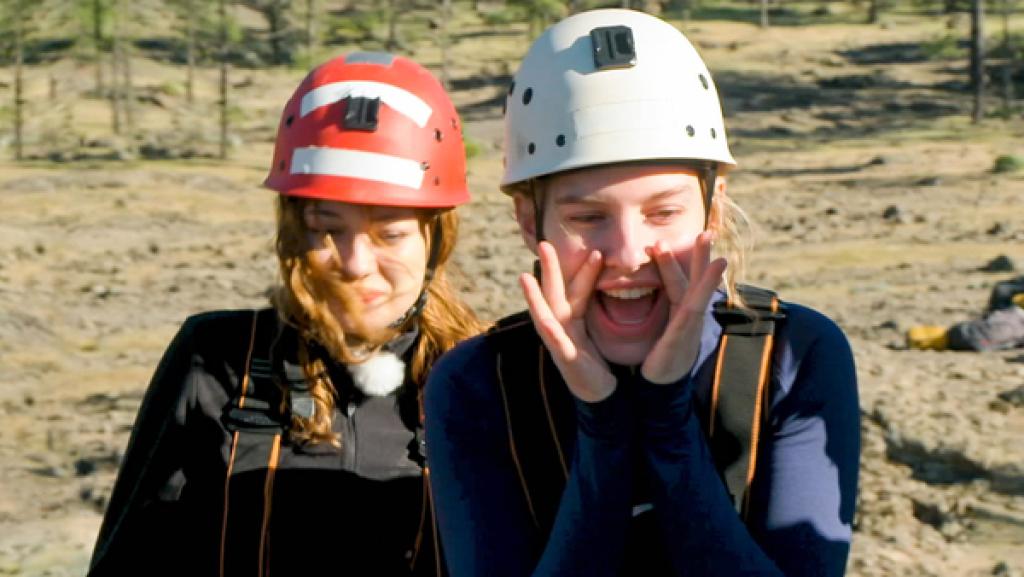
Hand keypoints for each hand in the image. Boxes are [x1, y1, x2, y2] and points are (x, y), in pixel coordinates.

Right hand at [519, 241, 616, 402]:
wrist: (599, 393)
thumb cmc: (597, 361)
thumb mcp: (598, 331)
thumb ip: (598, 309)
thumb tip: (615, 285)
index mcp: (572, 319)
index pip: (578, 290)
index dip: (585, 271)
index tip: (596, 251)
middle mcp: (561, 327)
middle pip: (554, 294)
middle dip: (549, 270)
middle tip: (544, 243)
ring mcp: (559, 343)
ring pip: (545, 315)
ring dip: (534, 298)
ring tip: (525, 278)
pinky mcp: (565, 359)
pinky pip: (556, 344)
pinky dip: (550, 332)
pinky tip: (546, 321)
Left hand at [640, 231, 726, 383]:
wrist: (658, 387)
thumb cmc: (656, 358)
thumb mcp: (655, 332)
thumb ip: (653, 315)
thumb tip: (637, 297)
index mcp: (679, 313)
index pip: (677, 283)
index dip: (672, 264)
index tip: (665, 242)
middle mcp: (689, 315)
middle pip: (695, 280)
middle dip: (700, 256)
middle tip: (705, 231)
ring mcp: (690, 322)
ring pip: (697, 287)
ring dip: (703, 262)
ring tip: (708, 238)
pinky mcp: (685, 330)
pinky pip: (696, 304)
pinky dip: (705, 284)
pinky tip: (715, 269)